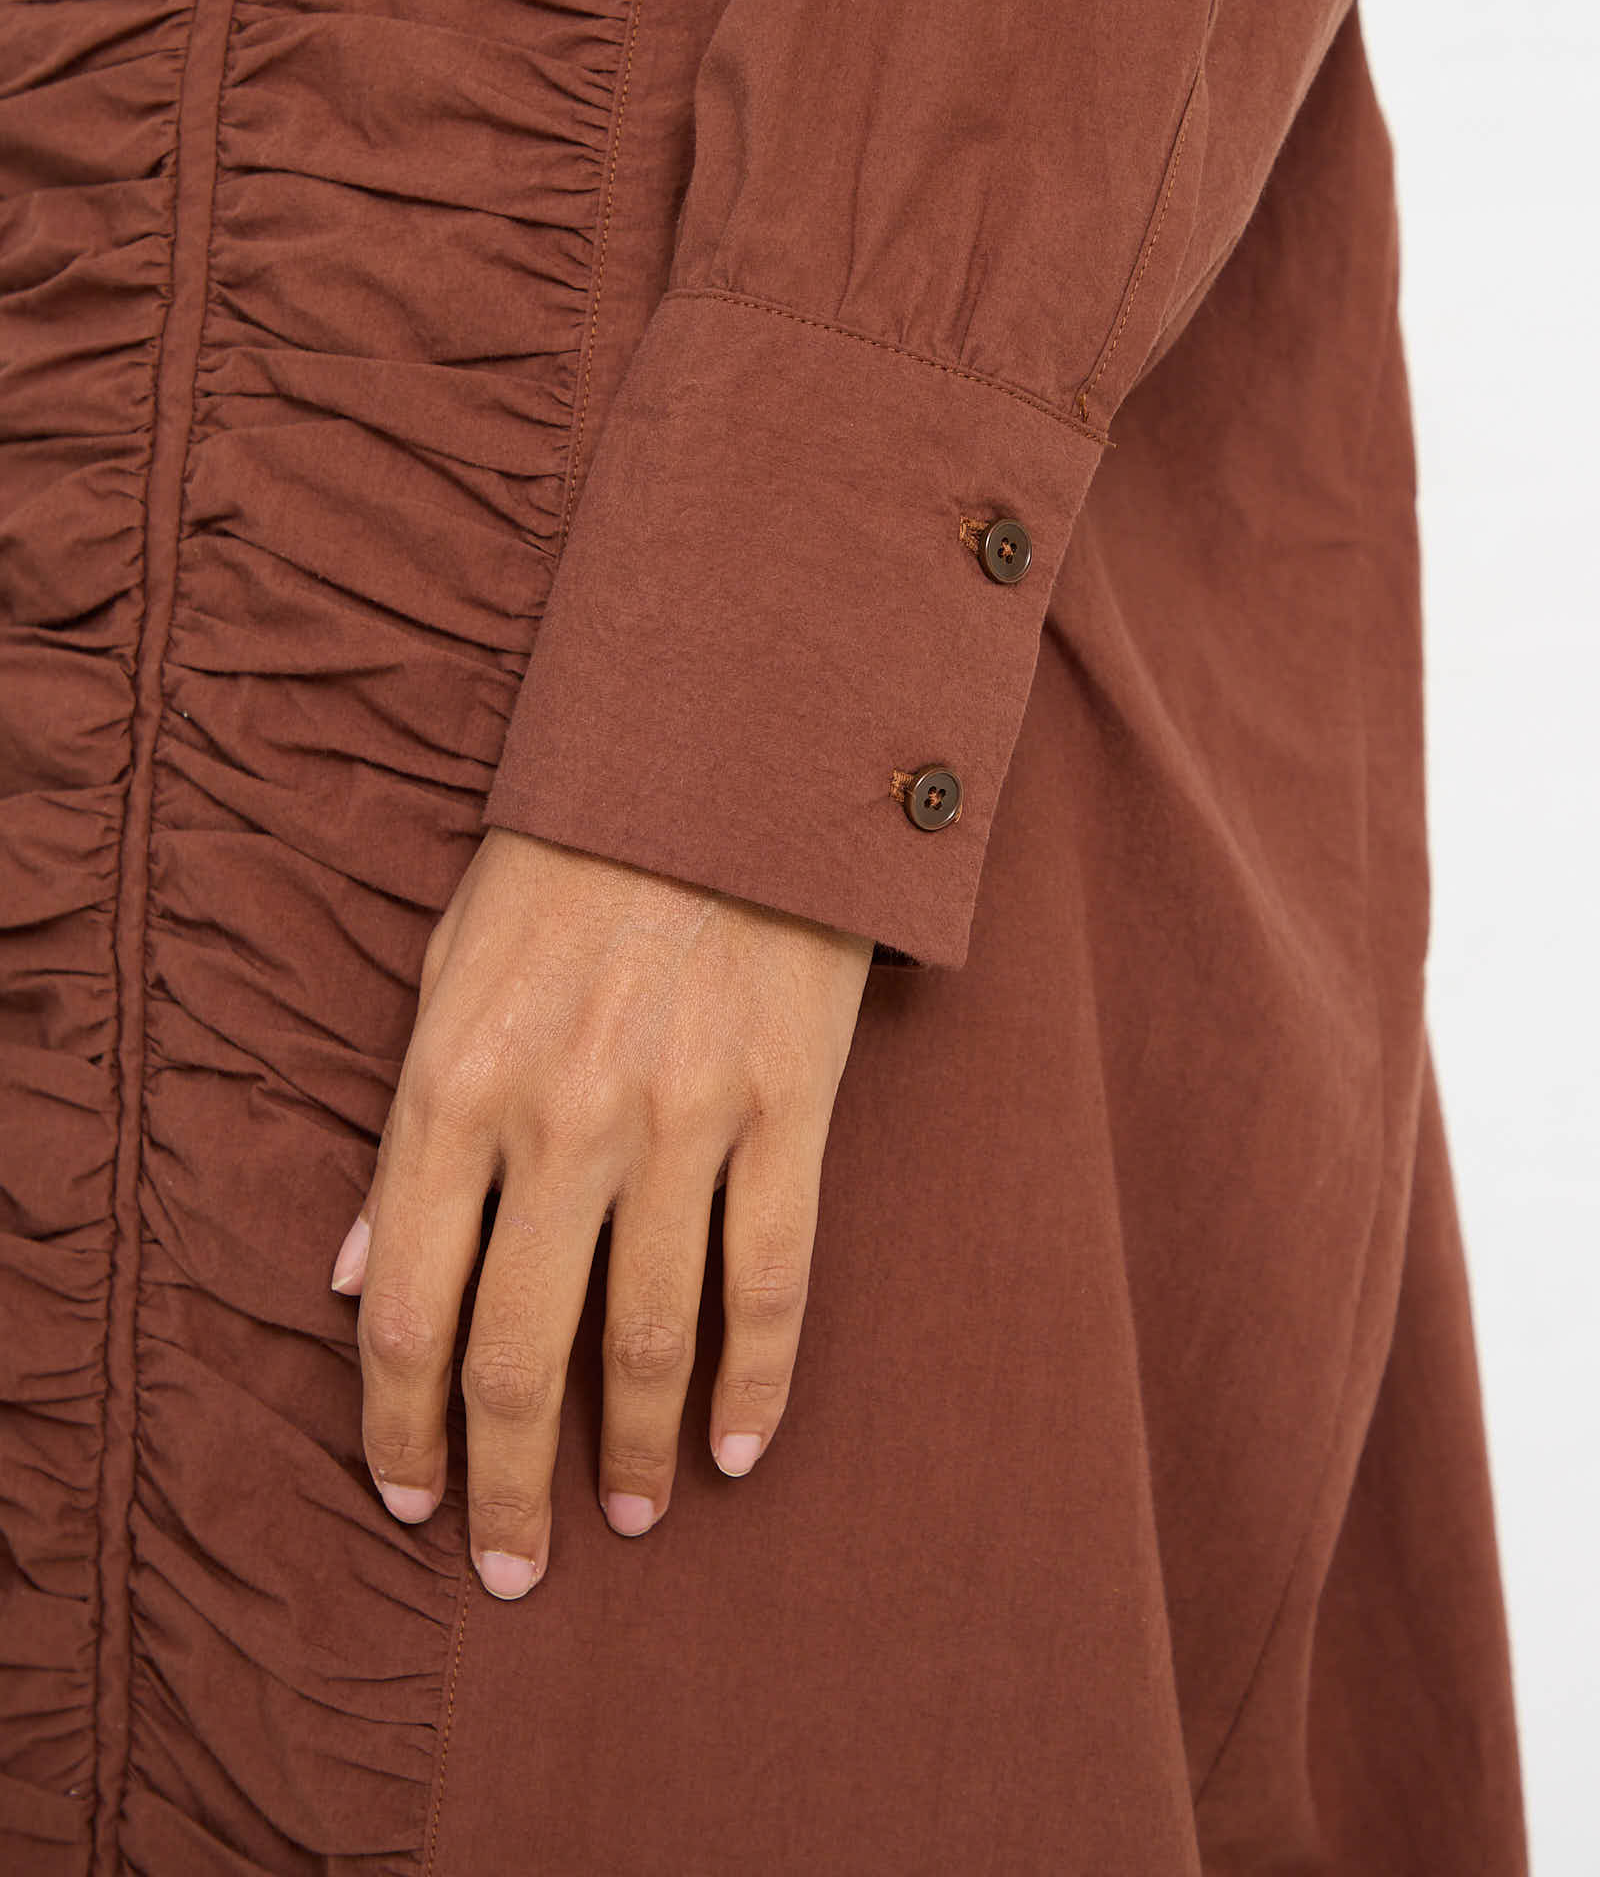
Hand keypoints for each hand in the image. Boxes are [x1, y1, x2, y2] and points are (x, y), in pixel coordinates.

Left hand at [327, 826, 874, 1598]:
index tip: (410, 1497)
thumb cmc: (571, 860)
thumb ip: (405, 1136)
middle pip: (523, 1353)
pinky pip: (775, 1281)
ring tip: (624, 1518)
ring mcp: (684, 1121)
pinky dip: (760, 1383)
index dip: (402, 1425)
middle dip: (507, 1481)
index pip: (409, 1307)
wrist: (723, 756)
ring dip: (630, 1453)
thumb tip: (360, 1281)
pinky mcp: (788, 1110)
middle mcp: (562, 1121)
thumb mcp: (447, 972)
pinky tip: (742, 1447)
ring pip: (650, 1339)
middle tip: (511, 1565)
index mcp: (455, 1083)